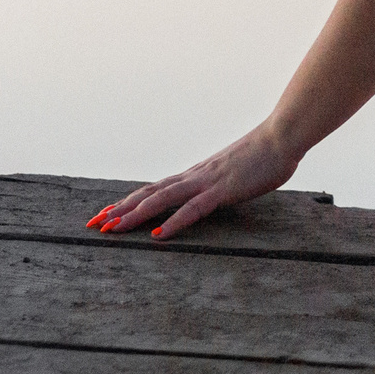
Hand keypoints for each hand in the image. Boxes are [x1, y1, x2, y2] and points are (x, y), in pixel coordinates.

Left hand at [88, 124, 299, 240]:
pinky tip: (158, 234)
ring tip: (113, 228)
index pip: (153, 190)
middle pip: (147, 194)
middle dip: (119, 210)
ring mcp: (205, 182)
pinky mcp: (221, 190)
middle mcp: (192, 177)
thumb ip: (217, 186)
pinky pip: (193, 209)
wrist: (280, 138)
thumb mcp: (232, 176)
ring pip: (161, 200)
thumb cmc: (261, 157)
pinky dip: (174, 222)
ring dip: (135, 215)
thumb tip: (209, 197)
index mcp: (194, 175)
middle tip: (94, 224)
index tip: (106, 214)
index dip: (128, 202)